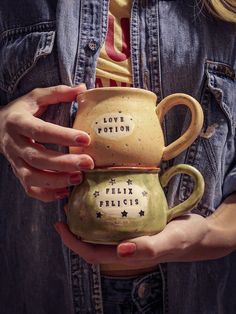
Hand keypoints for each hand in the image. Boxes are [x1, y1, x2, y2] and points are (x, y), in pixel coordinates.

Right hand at [0, 85, 93, 201]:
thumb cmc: (22, 111)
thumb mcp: (36, 97)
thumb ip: (57, 92)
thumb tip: (83, 88)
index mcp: (18, 122)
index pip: (40, 130)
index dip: (62, 135)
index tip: (86, 139)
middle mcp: (13, 144)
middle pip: (37, 157)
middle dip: (63, 162)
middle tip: (87, 163)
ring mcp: (14, 161)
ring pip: (31, 176)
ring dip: (56, 180)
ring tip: (79, 178)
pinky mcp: (18, 172)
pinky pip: (29, 188)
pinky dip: (46, 194)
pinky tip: (65, 192)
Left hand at [54, 214, 218, 266]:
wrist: (200, 232)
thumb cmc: (186, 237)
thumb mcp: (171, 239)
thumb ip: (149, 247)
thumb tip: (119, 251)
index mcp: (129, 254)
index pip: (93, 253)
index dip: (73, 243)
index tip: (60, 226)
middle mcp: (125, 247)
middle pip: (91, 242)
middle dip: (74, 229)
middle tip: (66, 206)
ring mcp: (129, 236)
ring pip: (100, 231)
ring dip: (86, 219)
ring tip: (78, 199)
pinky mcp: (136, 225)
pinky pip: (113, 221)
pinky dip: (102, 211)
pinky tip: (101, 196)